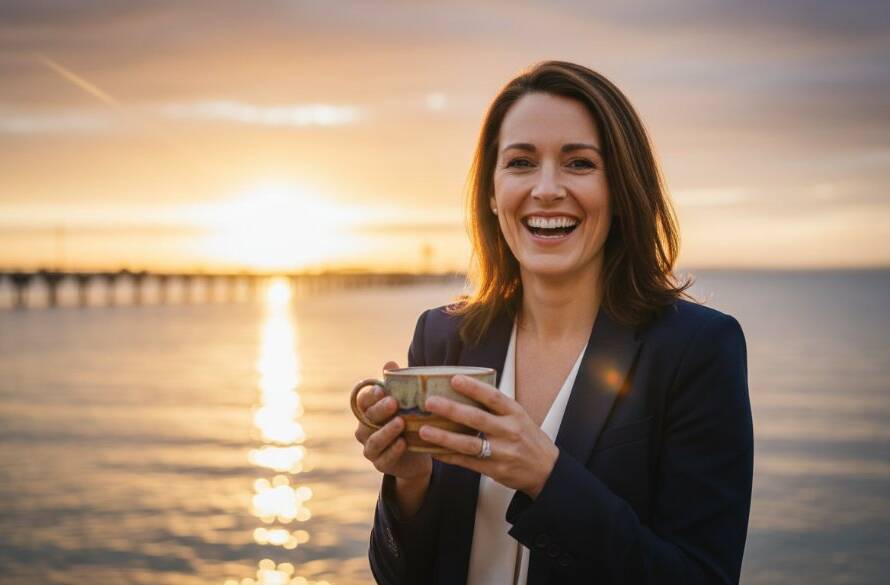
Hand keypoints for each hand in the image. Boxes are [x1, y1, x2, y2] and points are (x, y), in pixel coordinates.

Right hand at [354, 361, 431, 482]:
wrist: (417, 455)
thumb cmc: (409, 422)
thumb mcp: (406, 403)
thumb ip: (397, 384)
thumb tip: (390, 362)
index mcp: (369, 411)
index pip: (363, 400)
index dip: (370, 395)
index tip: (381, 388)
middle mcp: (365, 428)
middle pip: (368, 418)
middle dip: (380, 410)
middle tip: (394, 402)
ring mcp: (371, 447)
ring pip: (373, 440)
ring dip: (386, 431)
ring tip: (401, 423)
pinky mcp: (380, 463)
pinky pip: (384, 458)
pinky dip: (393, 450)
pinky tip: (403, 442)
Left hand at [420, 374, 558, 498]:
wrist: (546, 470)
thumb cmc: (528, 438)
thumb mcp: (520, 417)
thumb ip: (497, 407)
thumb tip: (465, 389)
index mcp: (515, 414)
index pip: (493, 397)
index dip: (473, 387)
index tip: (454, 379)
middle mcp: (509, 431)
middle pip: (477, 419)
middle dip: (451, 410)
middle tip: (430, 402)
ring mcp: (502, 452)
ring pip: (468, 444)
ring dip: (444, 437)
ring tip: (424, 430)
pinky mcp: (494, 470)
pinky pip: (467, 462)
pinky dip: (449, 456)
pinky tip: (433, 451)